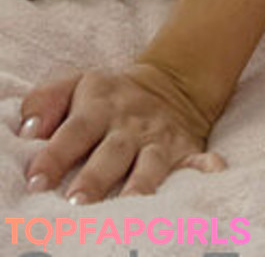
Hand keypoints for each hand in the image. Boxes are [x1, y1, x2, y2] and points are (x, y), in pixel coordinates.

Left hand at [18, 58, 226, 203]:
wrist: (169, 82)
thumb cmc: (109, 95)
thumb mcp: (75, 84)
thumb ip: (46, 101)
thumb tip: (26, 130)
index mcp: (98, 105)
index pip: (74, 130)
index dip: (55, 154)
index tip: (37, 179)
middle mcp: (129, 124)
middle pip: (112, 151)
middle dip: (94, 178)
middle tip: (76, 202)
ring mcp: (159, 138)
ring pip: (150, 164)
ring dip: (139, 186)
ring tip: (127, 209)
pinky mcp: (186, 149)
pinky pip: (198, 159)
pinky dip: (205, 169)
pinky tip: (212, 173)